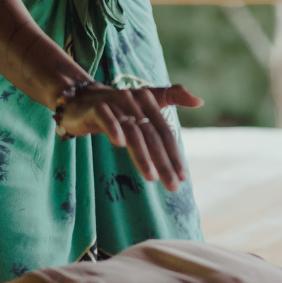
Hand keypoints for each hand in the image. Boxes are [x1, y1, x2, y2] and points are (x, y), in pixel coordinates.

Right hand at [55, 83, 202, 190]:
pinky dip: (113, 128)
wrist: (81, 99)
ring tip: (151, 177)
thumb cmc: (118, 105)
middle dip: (164, 162)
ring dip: (142, 155)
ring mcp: (114, 103)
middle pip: (152, 135)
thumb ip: (172, 97)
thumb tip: (200, 100)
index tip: (183, 177)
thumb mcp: (145, 100)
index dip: (174, 154)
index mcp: (148, 101)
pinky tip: (120, 144)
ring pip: (132, 130)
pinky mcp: (96, 108)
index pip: (165, 131)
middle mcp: (134, 101)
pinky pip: (106, 118)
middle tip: (173, 185)